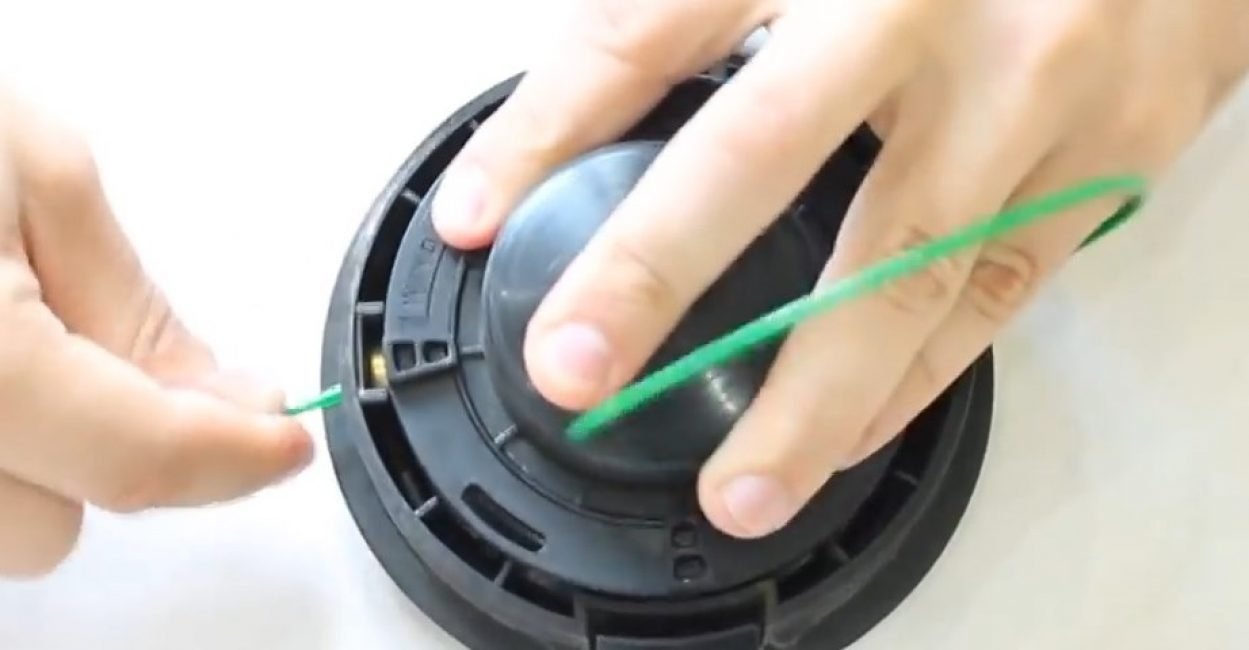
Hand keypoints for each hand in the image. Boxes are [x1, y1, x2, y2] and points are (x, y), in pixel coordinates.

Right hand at [0, 92, 311, 576]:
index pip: (137, 458)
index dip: (235, 458)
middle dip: (111, 453)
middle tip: (115, 356)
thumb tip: (225, 400)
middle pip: (53, 525)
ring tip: (14, 338)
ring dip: (34, 462)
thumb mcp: (36, 176)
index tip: (285, 444)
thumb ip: (133, 309)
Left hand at [432, 0, 1248, 538]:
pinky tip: (843, 436)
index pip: (647, 33)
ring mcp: (1033, 86)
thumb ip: (707, 3)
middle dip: (652, 273)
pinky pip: (995, 296)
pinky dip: (913, 380)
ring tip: (736, 487)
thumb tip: (589, 105)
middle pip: (758, 150)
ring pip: (899, 268)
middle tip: (576, 370)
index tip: (476, 217)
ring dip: (806, 396)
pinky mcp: (1109, 157)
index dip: (546, 131)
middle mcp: (930, 3)